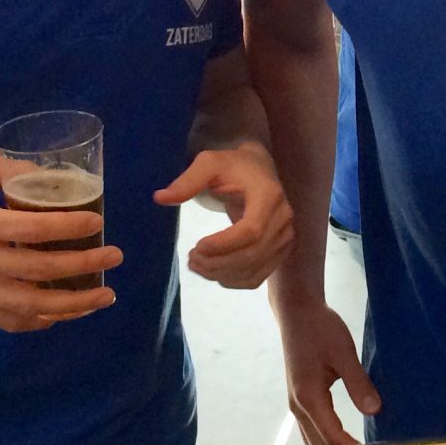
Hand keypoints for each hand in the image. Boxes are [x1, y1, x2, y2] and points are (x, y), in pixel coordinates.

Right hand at [0, 154, 119, 331]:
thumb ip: (7, 171)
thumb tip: (52, 174)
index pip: (29, 229)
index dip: (68, 228)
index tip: (98, 223)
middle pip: (37, 270)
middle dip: (83, 266)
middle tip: (114, 259)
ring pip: (28, 305)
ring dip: (72, 303)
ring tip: (103, 296)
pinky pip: (9, 321)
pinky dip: (41, 320)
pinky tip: (66, 312)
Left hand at [154, 142, 294, 289]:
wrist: (258, 170)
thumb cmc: (232, 166)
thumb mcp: (209, 163)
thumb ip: (188, 181)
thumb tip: (160, 198)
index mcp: (269, 196)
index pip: (251, 231)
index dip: (224, 245)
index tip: (197, 246)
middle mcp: (283, 220)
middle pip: (252, 254)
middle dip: (218, 263)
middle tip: (190, 259)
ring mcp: (285, 238)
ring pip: (254, 270)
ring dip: (221, 275)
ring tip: (196, 264)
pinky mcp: (280, 252)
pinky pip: (257, 277)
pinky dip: (233, 281)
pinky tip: (213, 272)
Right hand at [273, 296, 378, 444]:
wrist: (296, 312)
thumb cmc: (321, 329)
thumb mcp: (344, 353)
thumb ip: (358, 383)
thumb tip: (374, 411)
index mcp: (309, 397)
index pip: (332, 437)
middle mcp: (299, 407)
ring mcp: (296, 406)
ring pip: (312, 442)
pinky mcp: (299, 401)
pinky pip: (311, 432)